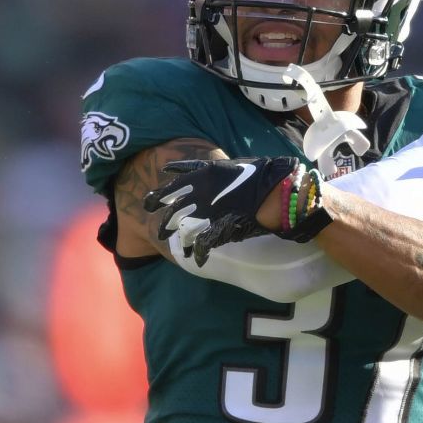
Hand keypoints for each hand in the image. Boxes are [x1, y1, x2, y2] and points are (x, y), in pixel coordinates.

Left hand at [143, 156, 298, 265]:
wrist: (274, 190)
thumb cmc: (255, 174)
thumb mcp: (224, 164)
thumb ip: (201, 168)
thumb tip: (179, 169)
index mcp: (202, 175)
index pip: (172, 187)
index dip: (157, 197)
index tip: (148, 205)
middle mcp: (201, 193)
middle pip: (174, 212)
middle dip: (165, 223)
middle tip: (160, 232)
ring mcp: (210, 212)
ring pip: (184, 229)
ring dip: (180, 240)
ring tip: (178, 248)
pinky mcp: (221, 228)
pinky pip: (203, 243)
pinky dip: (198, 252)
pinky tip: (197, 258)